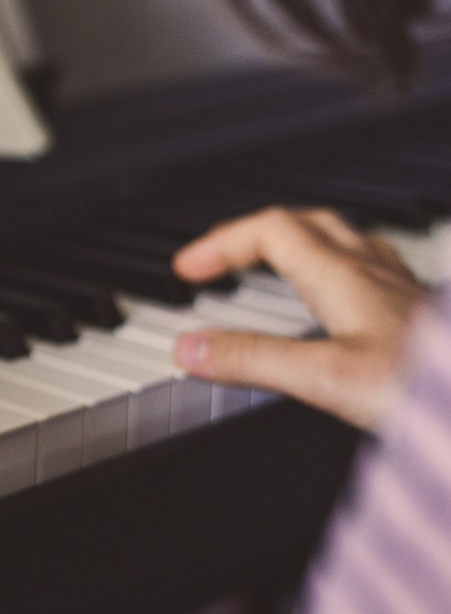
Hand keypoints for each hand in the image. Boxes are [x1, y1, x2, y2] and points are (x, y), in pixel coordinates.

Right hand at [172, 206, 428, 429]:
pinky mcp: (422, 315)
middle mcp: (374, 271)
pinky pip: (372, 269)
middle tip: (221, 259)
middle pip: (305, 224)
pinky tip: (344, 299)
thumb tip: (191, 349)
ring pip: (343, 241)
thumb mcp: (327, 378)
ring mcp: (402, 290)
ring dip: (298, 244)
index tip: (187, 267)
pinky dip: (337, 270)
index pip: (269, 230)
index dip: (222, 242)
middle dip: (253, 235)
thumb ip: (254, 360)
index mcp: (343, 276)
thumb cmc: (430, 388)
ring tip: (273, 265)